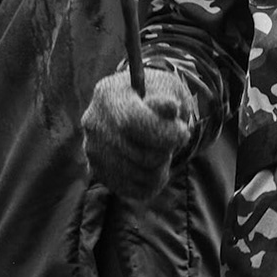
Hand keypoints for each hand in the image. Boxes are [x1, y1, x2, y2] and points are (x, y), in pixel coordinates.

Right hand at [82, 65, 197, 200]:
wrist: (137, 107)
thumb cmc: (156, 95)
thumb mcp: (166, 87)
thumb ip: (168, 97)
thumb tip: (171, 107)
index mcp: (109, 93)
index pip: (133, 123)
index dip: (164, 133)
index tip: (184, 133)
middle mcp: (93, 122)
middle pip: (137, 153)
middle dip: (166, 151)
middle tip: (175, 141)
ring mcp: (92, 148)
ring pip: (135, 175)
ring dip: (161, 168)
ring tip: (164, 152)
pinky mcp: (96, 170)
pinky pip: (130, 189)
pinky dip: (151, 184)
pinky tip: (157, 169)